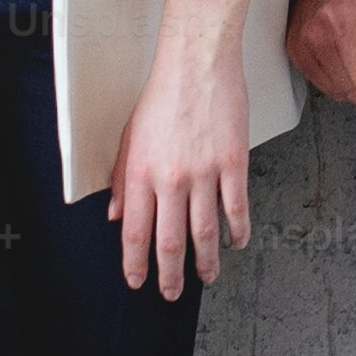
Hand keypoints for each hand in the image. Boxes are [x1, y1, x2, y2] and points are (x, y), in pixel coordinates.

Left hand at [110, 23, 253, 294]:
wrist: (197, 62)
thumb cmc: (162, 94)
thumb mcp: (129, 137)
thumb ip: (123, 179)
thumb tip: (117, 215)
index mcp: (141, 173)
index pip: (135, 232)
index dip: (136, 264)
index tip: (138, 282)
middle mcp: (170, 179)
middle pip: (170, 241)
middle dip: (170, 275)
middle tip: (172, 293)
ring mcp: (204, 172)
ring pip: (205, 231)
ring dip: (206, 261)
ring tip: (207, 275)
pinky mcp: (233, 162)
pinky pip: (236, 207)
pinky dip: (237, 230)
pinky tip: (237, 242)